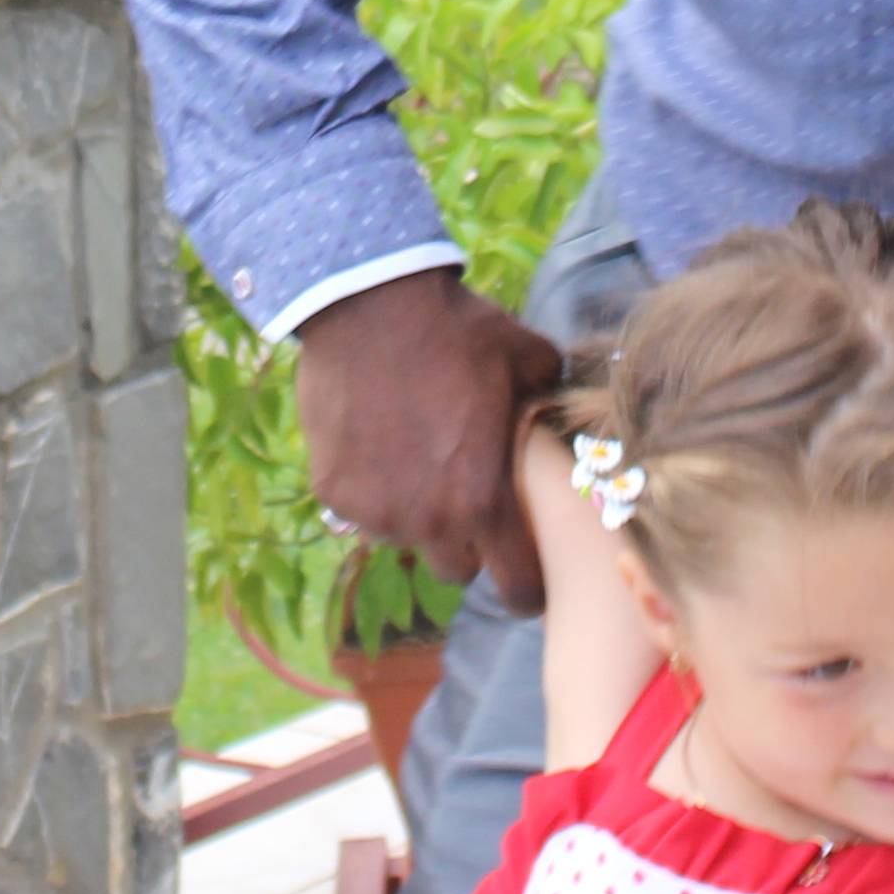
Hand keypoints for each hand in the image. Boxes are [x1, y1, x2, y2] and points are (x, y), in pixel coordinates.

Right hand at [291, 266, 567, 610]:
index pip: (516, 588)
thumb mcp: (527, 359)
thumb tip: (561, 408)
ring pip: (404, 539)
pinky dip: (371, 489)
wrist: (368, 303)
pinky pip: (360, 510)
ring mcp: (373, 511)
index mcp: (483, 502)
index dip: (528, 590)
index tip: (528, 576)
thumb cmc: (457, 332)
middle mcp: (427, 521)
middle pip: (456, 568)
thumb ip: (550, 400)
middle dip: (466, 542)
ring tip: (415, 458)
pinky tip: (376, 441)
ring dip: (415, 514)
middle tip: (466, 495)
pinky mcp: (333, 491)